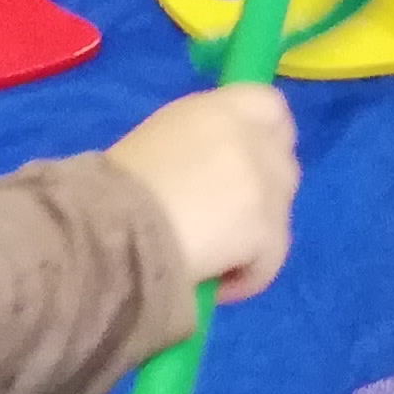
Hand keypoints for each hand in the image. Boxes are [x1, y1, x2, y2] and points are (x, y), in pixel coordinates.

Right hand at [106, 84, 301, 303]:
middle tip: (227, 222)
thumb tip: (217, 171)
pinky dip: (248, 277)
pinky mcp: (267, 228)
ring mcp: (264, 183)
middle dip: (263, 195)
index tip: (252, 167)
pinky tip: (219, 286)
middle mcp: (252, 137)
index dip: (268, 139)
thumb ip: (204, 144)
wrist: (111, 229)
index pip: (272, 107)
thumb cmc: (115, 187)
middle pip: (282, 165)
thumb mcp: (163, 140)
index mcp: (221, 107)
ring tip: (214, 260)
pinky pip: (271, 259)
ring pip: (279, 217)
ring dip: (254, 240)